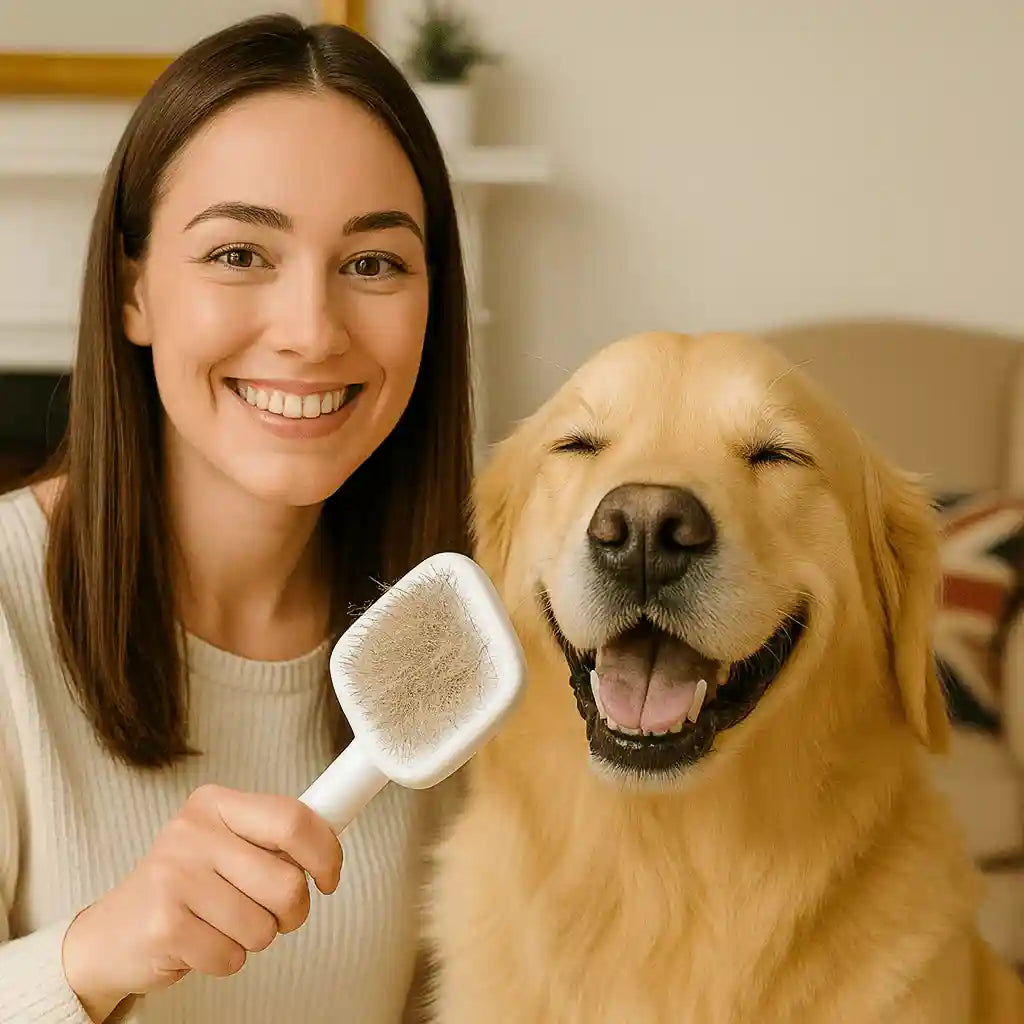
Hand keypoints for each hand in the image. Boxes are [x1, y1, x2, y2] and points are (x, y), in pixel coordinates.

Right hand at [61, 784, 342, 1021]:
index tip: (328, 877)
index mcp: (215, 803)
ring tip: (223, 924)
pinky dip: (226, 959)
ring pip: (263, 927)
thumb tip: (330, 845)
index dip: (325, 853)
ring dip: (255, 937)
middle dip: (292, 911)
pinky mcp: (164, 926)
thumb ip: (274, 840)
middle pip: (287, 881)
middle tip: (272, 913)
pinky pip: (232, 956)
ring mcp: (174, 877)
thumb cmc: (186, 888)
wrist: (112, 935)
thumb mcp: (226, 845)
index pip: (293, 819)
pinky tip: (200, 942)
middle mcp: (192, 832)